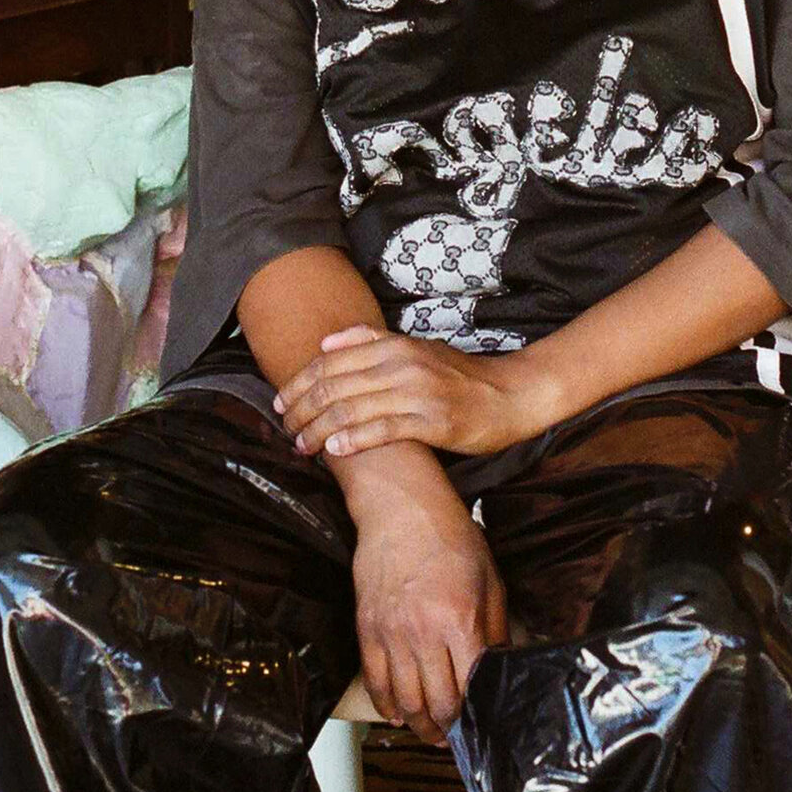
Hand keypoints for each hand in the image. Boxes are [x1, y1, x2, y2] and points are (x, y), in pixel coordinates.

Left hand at [277, 327, 555, 458]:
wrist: (509, 395)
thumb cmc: (459, 376)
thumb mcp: (417, 348)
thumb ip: (371, 342)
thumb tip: (326, 342)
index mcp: (394, 345)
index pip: (330, 361)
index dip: (299, 382)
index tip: (281, 402)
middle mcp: (402, 364)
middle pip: (334, 385)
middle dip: (302, 410)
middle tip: (285, 429)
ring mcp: (418, 392)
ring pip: (351, 408)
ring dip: (319, 430)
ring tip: (302, 446)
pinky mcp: (432, 421)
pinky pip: (383, 429)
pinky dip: (354, 439)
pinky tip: (335, 450)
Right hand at [342, 446, 507, 742]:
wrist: (401, 510)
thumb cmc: (449, 538)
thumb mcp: (490, 581)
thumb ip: (496, 629)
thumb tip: (501, 666)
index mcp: (459, 621)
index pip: (469, 689)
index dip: (475, 714)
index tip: (481, 722)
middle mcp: (423, 633)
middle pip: (436, 703)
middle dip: (448, 728)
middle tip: (456, 735)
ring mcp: (391, 633)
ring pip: (404, 699)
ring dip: (419, 723)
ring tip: (431, 731)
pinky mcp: (367, 628)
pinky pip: (374, 679)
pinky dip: (386, 704)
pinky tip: (398, 712)